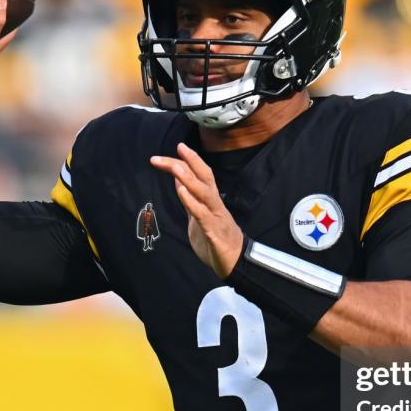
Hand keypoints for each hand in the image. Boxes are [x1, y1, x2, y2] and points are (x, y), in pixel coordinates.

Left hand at [150, 143, 243, 276]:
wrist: (234, 263)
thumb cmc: (216, 240)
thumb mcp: (198, 217)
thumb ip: (189, 200)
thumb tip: (179, 180)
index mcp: (211, 200)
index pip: (201, 175)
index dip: (190, 160)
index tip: (178, 147)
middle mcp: (215, 203)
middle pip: (205, 177)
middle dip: (191, 161)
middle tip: (177, 148)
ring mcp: (216, 216)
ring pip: (204, 192)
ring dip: (189, 178)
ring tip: (176, 167)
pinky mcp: (214, 231)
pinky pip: (201, 214)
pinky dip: (191, 202)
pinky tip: (181, 192)